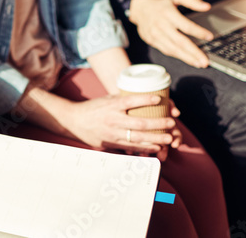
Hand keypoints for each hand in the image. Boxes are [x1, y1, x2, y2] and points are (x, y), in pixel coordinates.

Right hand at [59, 93, 180, 157]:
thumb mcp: (107, 99)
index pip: (130, 101)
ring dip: (155, 139)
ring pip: (137, 138)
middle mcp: (113, 120)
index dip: (145, 100)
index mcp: (112, 105)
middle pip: (139, 124)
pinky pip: (131, 147)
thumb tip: (145, 96)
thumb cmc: (94, 108)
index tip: (158, 98)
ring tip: (168, 138)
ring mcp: (112, 133)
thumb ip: (123, 99)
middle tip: (171, 123)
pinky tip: (156, 148)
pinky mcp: (111, 143)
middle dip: (157, 124)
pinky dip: (144, 148)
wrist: (74, 121)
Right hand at [128, 0, 212, 67]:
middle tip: (205, 61)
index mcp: (168, 12)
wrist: (138, 6)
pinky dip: (177, 55)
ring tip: (198, 63)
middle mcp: (161, 24)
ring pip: (172, 49)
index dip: (198, 32)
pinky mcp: (151, 40)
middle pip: (180, 41)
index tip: (209, 37)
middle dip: (194, 53)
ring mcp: (155, 34)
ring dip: (186, 58)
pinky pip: (165, 50)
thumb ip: (192, 0)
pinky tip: (186, 58)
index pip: (185, 25)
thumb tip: (207, 7)